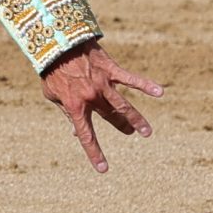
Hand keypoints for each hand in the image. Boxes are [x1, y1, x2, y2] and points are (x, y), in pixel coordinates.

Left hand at [40, 42, 162, 172]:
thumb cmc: (52, 71)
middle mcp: (91, 97)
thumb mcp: (53, 96)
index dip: (94, 153)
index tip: (103, 169)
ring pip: (123, 105)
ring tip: (147, 132)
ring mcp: (102, 83)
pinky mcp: (110, 69)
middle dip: (121, 127)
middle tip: (130, 133)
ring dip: (136, 119)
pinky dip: (145, 85)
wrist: (56, 43)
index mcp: (75, 106)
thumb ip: (67, 113)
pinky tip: (159, 92)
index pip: (86, 135)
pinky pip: (130, 79)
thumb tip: (77, 133)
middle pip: (110, 118)